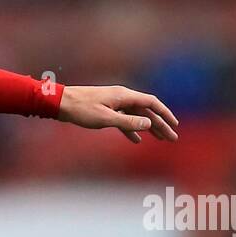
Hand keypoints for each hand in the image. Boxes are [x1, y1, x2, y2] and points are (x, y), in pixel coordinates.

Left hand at [58, 86, 178, 144]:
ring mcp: (114, 103)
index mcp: (125, 96)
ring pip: (136, 116)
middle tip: (172, 138)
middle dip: (161, 125)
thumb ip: (128, 122)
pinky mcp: (106, 110)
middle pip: (147, 111)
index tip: (175, 125)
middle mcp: (122, 97)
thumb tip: (149, 124)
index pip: (152, 103)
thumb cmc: (81, 109)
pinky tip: (136, 140)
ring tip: (159, 139)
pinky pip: (124, 120)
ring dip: (148, 128)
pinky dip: (131, 130)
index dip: (165, 114)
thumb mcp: (105, 118)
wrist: (60, 102)